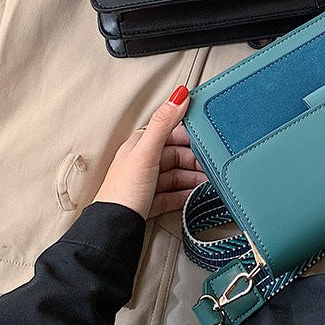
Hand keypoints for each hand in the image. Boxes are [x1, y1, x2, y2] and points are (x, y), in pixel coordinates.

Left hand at [94, 86, 206, 218]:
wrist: (113, 230)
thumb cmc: (123, 191)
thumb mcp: (146, 152)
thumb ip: (163, 122)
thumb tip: (179, 94)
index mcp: (140, 145)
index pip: (170, 132)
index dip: (189, 135)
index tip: (208, 138)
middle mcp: (142, 162)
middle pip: (176, 155)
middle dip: (195, 160)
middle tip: (212, 167)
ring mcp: (146, 183)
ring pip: (176, 175)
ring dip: (193, 178)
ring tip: (208, 183)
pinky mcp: (149, 202)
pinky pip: (173, 194)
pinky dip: (186, 194)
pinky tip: (195, 196)